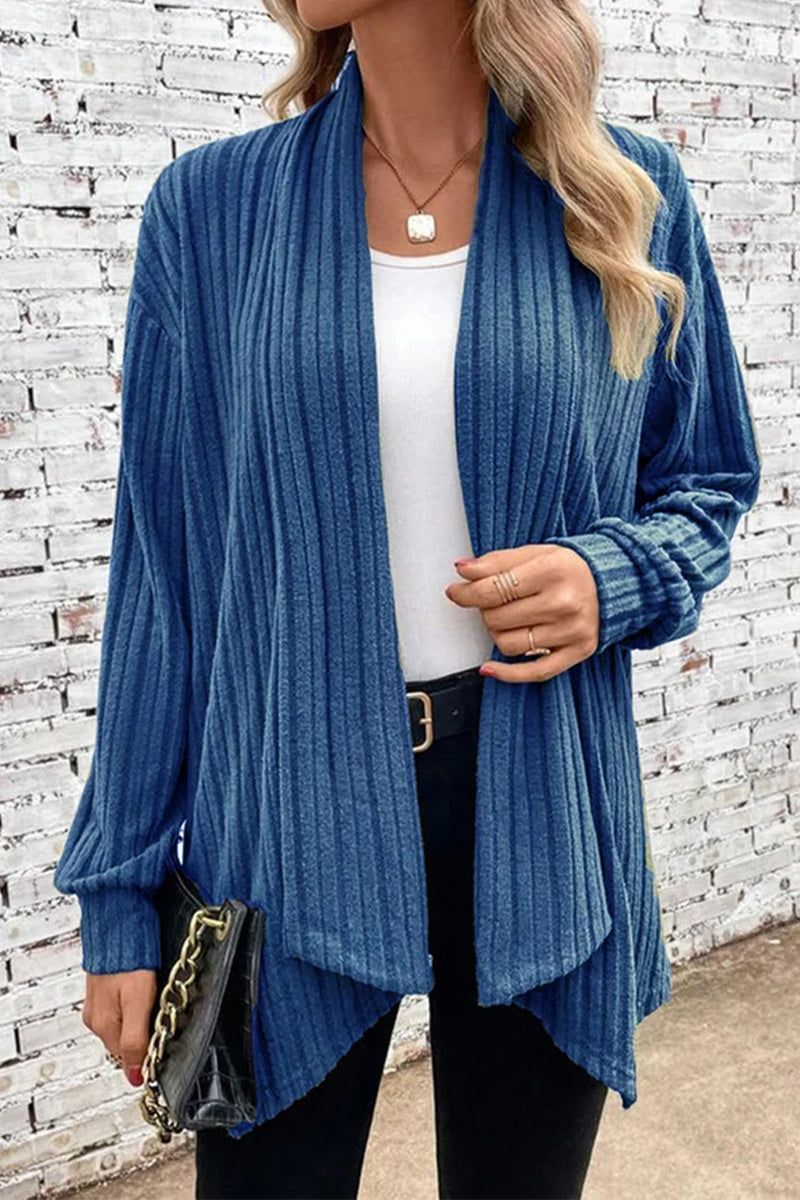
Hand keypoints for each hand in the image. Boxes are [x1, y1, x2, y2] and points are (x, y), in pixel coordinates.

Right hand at [83, 969, 156, 1086]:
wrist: (119, 922)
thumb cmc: (130, 959)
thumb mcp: (137, 1003)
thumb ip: (136, 1040)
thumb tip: (135, 1077)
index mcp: (103, 1025)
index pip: (126, 1058)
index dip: (146, 1059)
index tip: (163, 1054)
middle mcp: (97, 1017)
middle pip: (124, 1043)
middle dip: (144, 1040)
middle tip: (164, 1027)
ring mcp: (100, 1001)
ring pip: (123, 1025)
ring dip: (140, 1023)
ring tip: (157, 1009)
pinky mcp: (105, 986)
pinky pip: (121, 1007)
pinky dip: (135, 1007)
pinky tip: (145, 996)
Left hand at [443, 544, 599, 681]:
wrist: (610, 583)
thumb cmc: (569, 568)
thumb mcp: (533, 553)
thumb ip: (496, 561)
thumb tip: (463, 570)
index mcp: (552, 571)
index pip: (493, 589)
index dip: (466, 593)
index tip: (456, 592)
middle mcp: (563, 602)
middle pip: (496, 618)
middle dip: (485, 610)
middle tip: (494, 601)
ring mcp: (571, 631)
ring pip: (508, 645)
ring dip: (497, 633)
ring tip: (507, 620)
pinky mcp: (576, 652)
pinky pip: (532, 672)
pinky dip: (505, 673)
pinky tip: (489, 667)